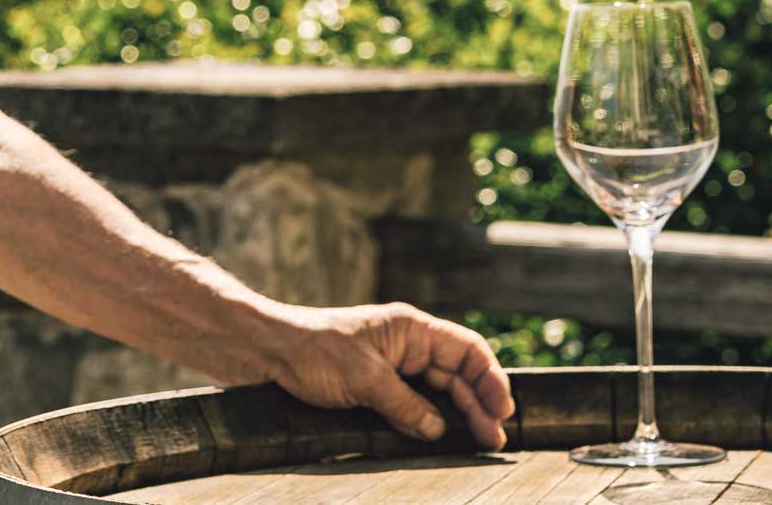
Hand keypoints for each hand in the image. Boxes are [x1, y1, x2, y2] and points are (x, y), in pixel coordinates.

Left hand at [267, 302, 514, 449]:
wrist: (268, 352)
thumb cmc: (313, 351)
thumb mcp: (364, 378)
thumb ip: (405, 405)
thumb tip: (438, 430)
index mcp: (410, 329)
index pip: (466, 349)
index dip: (490, 379)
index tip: (502, 410)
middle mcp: (407, 345)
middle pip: (457, 374)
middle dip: (479, 405)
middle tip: (494, 441)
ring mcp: (393, 365)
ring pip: (438, 391)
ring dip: (459, 415)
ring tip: (478, 443)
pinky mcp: (377, 385)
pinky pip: (414, 403)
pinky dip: (430, 420)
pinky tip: (440, 438)